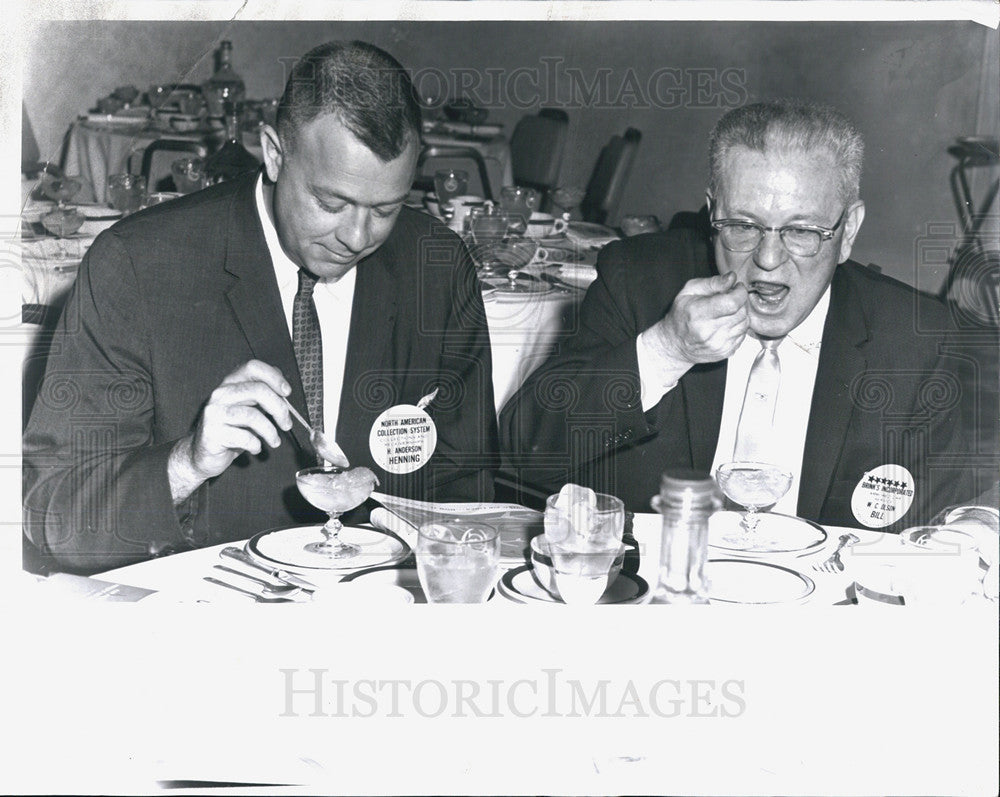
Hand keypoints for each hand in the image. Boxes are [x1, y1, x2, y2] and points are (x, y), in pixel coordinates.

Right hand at [169, 360, 293, 502]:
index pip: (253, 367)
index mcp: (230, 383)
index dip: (274, 377)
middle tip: (286, 424)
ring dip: (270, 431)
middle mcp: (220, 394)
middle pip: (258, 390)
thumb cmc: (230, 430)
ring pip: (253, 416)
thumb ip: (262, 396)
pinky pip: (244, 437)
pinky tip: (255, 448)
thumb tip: (283, 388)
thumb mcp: (247, 408)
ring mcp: (214, 413)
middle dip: (279, 408)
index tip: (287, 393)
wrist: (202, 454)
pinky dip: (256, 445)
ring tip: (274, 441)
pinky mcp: (212, 433)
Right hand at [646, 272, 748, 368]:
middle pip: (741, 313)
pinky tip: (726, 323)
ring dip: (741, 314)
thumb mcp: (689, 291)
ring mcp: (718, 345)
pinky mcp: (725, 352)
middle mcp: (708, 332)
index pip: (732, 303)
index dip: (740, 292)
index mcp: (698, 314)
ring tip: (728, 311)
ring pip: (744, 324)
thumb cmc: (681, 314)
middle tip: (731, 298)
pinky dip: (738, 327)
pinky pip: (743, 335)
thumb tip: (732, 278)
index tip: (737, 288)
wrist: (674, 344)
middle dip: (741, 301)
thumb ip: (712, 283)